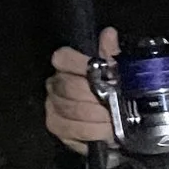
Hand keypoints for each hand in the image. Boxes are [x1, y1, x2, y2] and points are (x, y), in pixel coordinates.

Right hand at [44, 26, 119, 150]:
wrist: (114, 125)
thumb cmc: (113, 94)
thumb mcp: (116, 72)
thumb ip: (111, 54)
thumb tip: (109, 34)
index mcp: (67, 66)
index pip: (62, 58)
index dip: (80, 64)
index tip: (100, 72)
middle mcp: (55, 84)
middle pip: (70, 87)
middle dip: (96, 97)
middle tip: (115, 104)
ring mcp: (53, 106)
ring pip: (70, 110)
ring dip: (97, 118)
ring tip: (114, 122)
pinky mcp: (56, 127)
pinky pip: (71, 130)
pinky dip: (92, 133)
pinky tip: (105, 133)